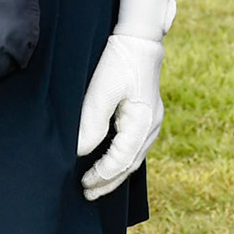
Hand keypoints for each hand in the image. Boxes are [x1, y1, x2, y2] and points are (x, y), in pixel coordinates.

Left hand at [78, 0, 174, 199]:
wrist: (139, 39)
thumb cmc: (119, 61)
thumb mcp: (101, 90)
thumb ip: (92, 123)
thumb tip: (81, 151)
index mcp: (143, 123)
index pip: (122, 160)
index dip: (102, 175)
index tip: (84, 184)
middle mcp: (152, 126)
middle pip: (130, 165)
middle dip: (108, 182)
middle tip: (87, 194)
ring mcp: (152, 122)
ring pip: (133, 158)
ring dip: (115, 173)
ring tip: (95, 184)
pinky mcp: (147, 116)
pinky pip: (134, 146)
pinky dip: (120, 159)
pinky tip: (108, 162)